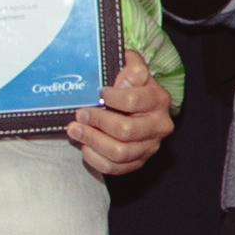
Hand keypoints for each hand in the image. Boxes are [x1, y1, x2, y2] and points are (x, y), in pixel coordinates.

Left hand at [61, 55, 176, 175]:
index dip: (112, 98)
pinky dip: (96, 159)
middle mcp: (159, 126)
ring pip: (119, 153)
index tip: (99, 93)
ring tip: (75, 130)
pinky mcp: (138, 161)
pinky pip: (115, 168)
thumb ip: (131, 67)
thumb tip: (122, 81)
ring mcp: (149, 147)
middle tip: (80, 114)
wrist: (138, 103)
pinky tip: (85, 146)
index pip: (134, 101)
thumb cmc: (132, 84)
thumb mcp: (133, 66)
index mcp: (158, 100)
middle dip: (98, 122)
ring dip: (92, 141)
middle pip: (126, 131)